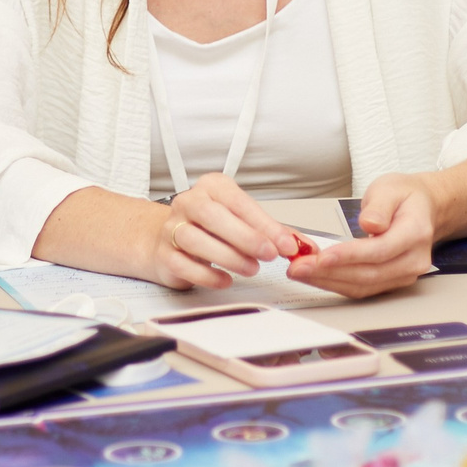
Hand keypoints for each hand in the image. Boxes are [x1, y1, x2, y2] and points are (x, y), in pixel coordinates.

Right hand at [149, 174, 299, 289]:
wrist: (167, 239)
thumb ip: (271, 232)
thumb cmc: (209, 227)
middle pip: (213, 216)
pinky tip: (225, 279)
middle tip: (269, 254)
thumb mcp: (241, 220)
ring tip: (251, 268)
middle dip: (246, 237)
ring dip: (229, 256)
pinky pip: (183, 264)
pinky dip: (207, 275)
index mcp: (211, 188)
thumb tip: (302, 246)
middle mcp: (189, 203)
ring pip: (196, 240)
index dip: (265, 224)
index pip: (239, 202)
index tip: (285, 243)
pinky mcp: (164, 255)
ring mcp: (172, 228)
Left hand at [286, 171, 441, 297]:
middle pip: (369, 273)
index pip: (380, 250)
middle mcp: (413, 260)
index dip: (350, 256)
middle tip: (299, 266)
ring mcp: (404, 274)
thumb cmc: (405, 197)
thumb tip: (370, 224)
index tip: (323, 256)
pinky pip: (362, 288)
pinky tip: (315, 276)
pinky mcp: (391, 281)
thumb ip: (379, 206)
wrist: (423, 209)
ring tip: (300, 272)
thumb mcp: (390, 189)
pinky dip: (336, 283)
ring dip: (328, 281)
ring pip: (363, 285)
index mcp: (415, 233)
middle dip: (330, 272)